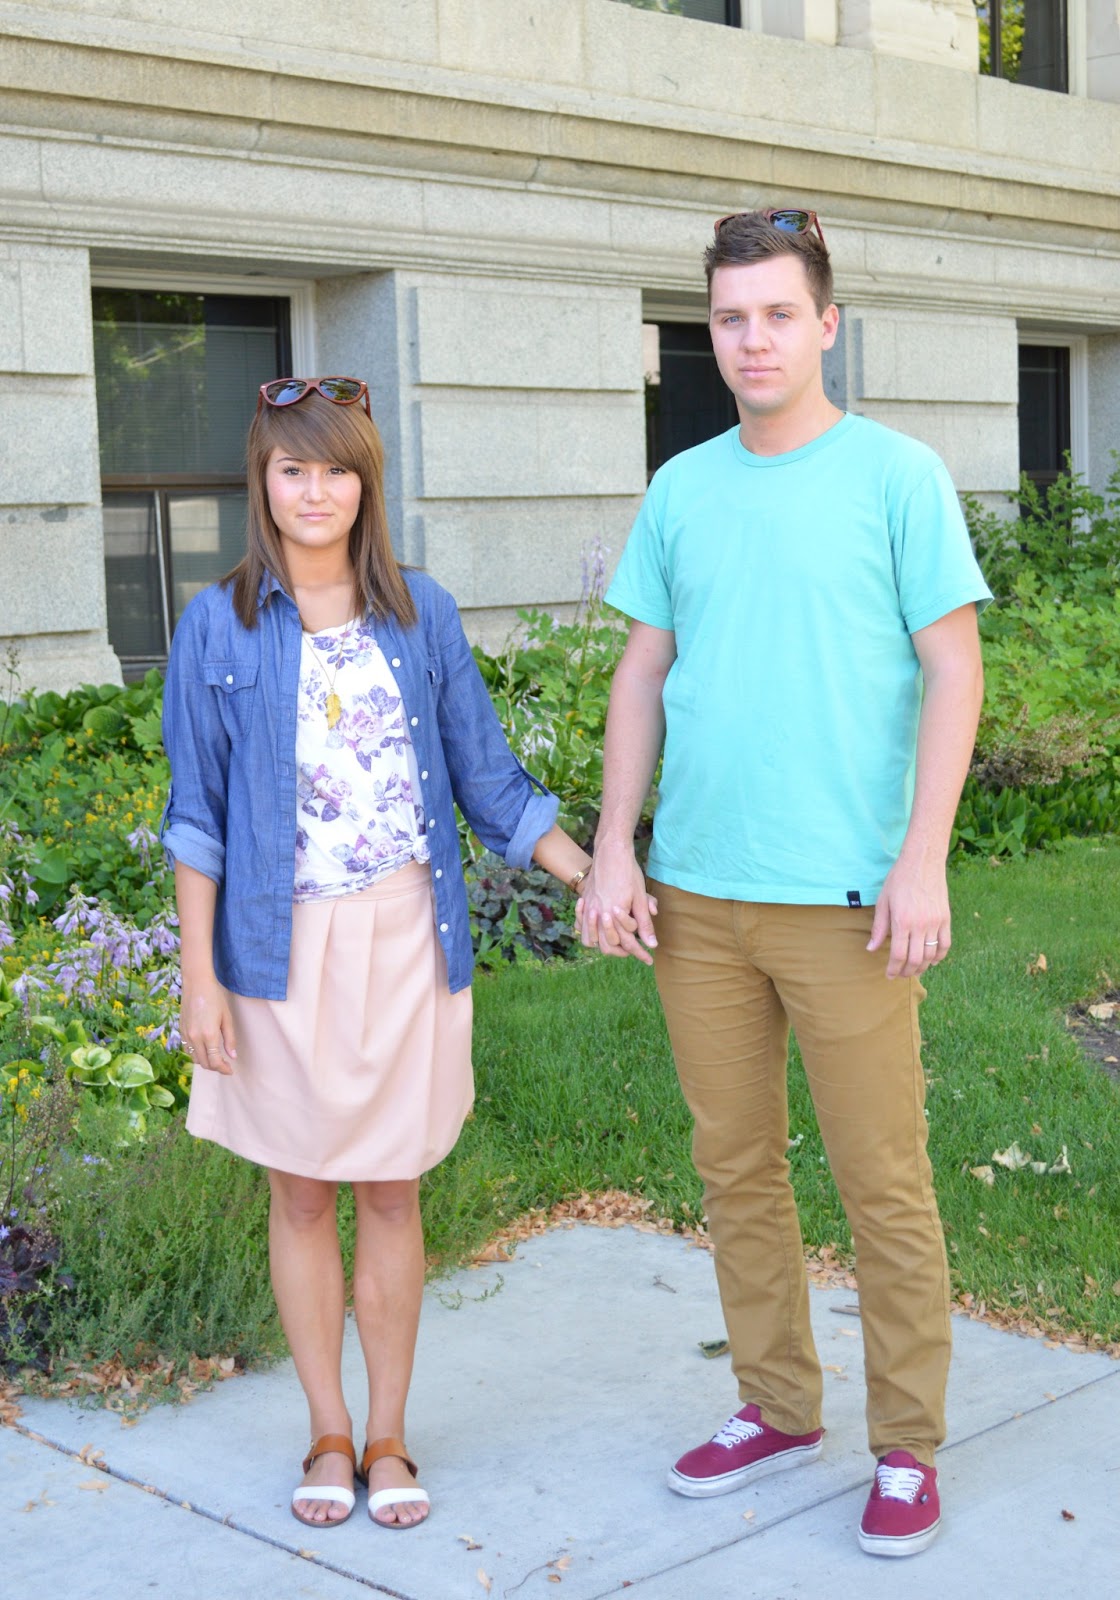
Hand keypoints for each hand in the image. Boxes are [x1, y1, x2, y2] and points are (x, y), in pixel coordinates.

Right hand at [179, 976, 237, 1073]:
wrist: (196, 984)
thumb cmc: (215, 998)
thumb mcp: (227, 1018)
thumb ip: (230, 1039)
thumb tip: (233, 1056)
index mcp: (209, 1035)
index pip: (214, 1061)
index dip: (223, 1069)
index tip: (230, 1070)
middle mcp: (195, 1038)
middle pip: (204, 1063)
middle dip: (215, 1067)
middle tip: (225, 1066)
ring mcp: (186, 1035)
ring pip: (194, 1058)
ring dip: (205, 1062)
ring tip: (216, 1058)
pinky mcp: (181, 1030)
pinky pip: (188, 1049)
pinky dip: (196, 1054)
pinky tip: (205, 1049)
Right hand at [575, 845, 658, 964]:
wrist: (610, 851)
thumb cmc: (628, 872)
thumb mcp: (640, 898)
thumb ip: (644, 923)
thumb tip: (652, 944)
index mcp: (614, 915)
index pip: (628, 943)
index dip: (639, 953)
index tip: (648, 959)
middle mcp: (599, 914)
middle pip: (607, 946)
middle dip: (621, 952)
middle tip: (633, 952)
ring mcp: (589, 908)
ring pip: (590, 940)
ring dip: (603, 944)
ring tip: (617, 944)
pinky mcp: (584, 901)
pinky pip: (581, 926)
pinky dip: (589, 932)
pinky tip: (599, 930)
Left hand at [867, 857, 950, 979]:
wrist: (922, 862)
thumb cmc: (899, 880)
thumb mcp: (883, 902)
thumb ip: (879, 928)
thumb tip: (871, 949)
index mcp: (902, 921)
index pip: (898, 955)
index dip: (893, 968)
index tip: (889, 975)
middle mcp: (920, 925)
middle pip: (915, 959)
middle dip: (907, 971)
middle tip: (900, 974)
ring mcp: (935, 922)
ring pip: (930, 955)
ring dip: (922, 967)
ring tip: (913, 969)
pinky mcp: (946, 918)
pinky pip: (945, 944)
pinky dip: (939, 956)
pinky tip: (932, 961)